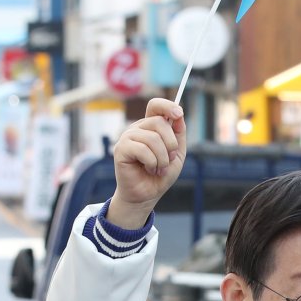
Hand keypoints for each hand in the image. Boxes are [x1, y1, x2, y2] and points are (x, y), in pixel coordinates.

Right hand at [109, 98, 186, 228]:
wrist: (147, 195)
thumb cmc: (160, 174)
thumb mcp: (176, 153)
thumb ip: (178, 133)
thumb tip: (178, 114)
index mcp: (150, 126)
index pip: (155, 106)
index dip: (167, 105)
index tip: (179, 113)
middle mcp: (138, 128)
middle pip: (159, 122)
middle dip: (170, 144)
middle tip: (168, 160)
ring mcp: (127, 137)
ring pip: (153, 138)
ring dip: (162, 159)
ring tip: (158, 169)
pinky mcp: (121, 149)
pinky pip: (143, 150)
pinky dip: (152, 163)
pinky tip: (148, 169)